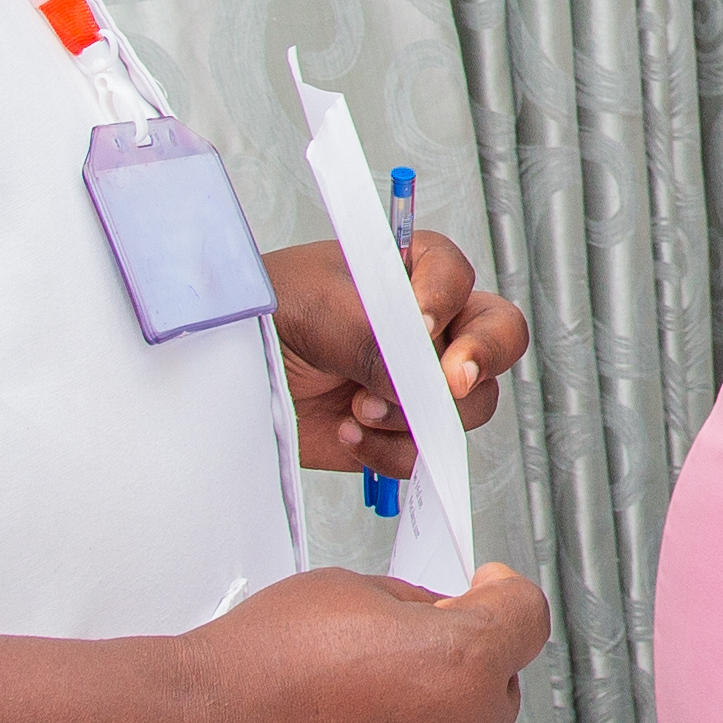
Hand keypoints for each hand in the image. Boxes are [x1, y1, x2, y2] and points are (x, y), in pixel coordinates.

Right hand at [163, 563, 549, 722]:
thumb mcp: (343, 591)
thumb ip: (414, 604)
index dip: (502, 597)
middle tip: (391, 666)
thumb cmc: (252, 676)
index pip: (524, 616)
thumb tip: (437, 618)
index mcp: (461, 661)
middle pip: (496, 688)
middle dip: (458, 669)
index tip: (489, 596)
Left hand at [269, 231, 528, 474]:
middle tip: (448, 382)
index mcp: (409, 271)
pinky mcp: (402, 429)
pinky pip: (427, 449)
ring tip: (358, 409)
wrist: (224, 373)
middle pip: (498, 337)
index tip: (419, 324)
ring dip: (417, 414)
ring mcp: (419, 380)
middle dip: (480, 360)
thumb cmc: (266, 315)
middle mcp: (428, 326)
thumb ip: (373, 339)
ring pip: (470, 403)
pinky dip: (392, 451)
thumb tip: (417, 382)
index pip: (456, 278)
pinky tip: (347, 431)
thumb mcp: (317, 309)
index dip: (445, 302)